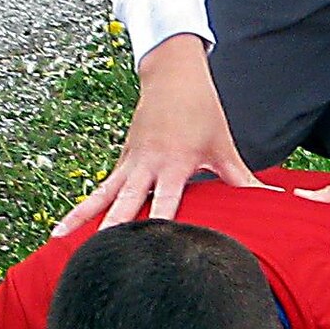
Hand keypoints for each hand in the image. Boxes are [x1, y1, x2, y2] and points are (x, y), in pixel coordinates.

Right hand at [52, 34, 264, 235]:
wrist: (172, 74)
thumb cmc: (202, 110)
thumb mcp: (224, 145)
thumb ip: (242, 178)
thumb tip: (273, 199)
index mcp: (173, 163)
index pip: (164, 202)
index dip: (156, 225)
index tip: (147, 248)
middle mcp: (146, 165)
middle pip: (124, 202)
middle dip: (109, 228)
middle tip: (95, 254)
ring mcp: (129, 162)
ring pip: (101, 194)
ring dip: (80, 215)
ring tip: (57, 237)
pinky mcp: (122, 160)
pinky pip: (102, 186)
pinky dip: (86, 204)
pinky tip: (70, 226)